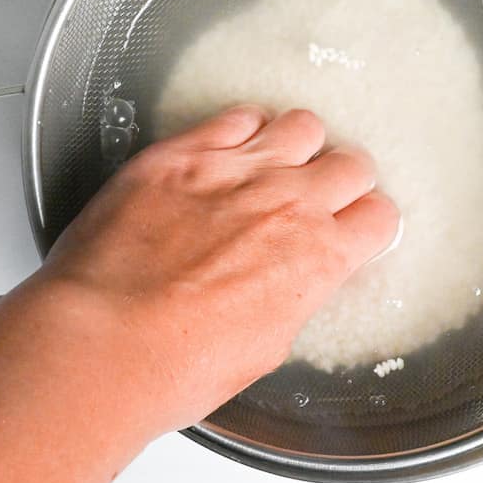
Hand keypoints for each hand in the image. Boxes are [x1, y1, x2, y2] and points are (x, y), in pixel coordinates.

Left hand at [34, 105, 400, 432]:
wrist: (102, 342)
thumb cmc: (174, 364)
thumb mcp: (265, 346)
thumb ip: (292, 294)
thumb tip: (291, 279)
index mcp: (318, 258)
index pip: (379, 216)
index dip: (367, 223)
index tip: (352, 228)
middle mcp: (289, 203)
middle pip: (352, 163)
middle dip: (341, 180)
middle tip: (318, 195)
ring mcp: (237, 170)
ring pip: (303, 126)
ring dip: (297, 146)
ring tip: (274, 166)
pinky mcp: (184, 153)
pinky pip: (238, 117)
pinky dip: (244, 130)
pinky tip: (229, 150)